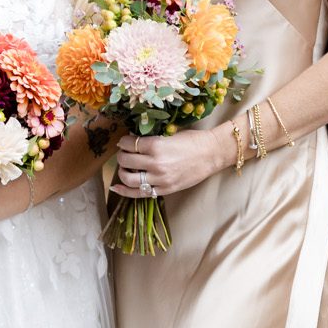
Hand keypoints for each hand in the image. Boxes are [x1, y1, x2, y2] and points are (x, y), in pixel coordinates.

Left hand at [111, 128, 226, 198]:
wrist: (212, 154)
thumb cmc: (193, 141)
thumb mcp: (170, 135)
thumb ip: (151, 140)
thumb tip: (133, 141)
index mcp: (156, 145)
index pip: (129, 144)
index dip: (124, 142)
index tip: (125, 142)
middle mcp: (156, 163)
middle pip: (126, 160)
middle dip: (122, 155)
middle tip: (125, 153)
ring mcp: (160, 179)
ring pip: (128, 178)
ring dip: (122, 171)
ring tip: (125, 167)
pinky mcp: (164, 189)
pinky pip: (139, 193)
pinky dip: (125, 190)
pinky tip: (116, 187)